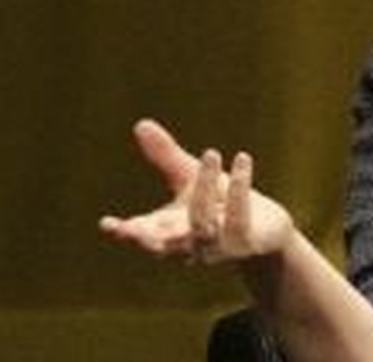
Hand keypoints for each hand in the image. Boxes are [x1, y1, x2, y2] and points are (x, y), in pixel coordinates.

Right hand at [99, 119, 294, 264]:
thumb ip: (165, 155)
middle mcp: (190, 243)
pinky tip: (242, 160)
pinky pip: (238, 218)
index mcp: (170, 229)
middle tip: (133, 228)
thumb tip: (140, 124)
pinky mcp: (245, 242)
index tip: (106, 225)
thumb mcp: (189, 176)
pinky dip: (239, 188)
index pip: (143, 233)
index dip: (126, 231)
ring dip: (205, 188)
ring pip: (202, 224)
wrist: (266, 227)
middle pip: (165, 245)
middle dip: (148, 237)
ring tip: (211, 153)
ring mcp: (217, 247)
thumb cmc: (220, 202)